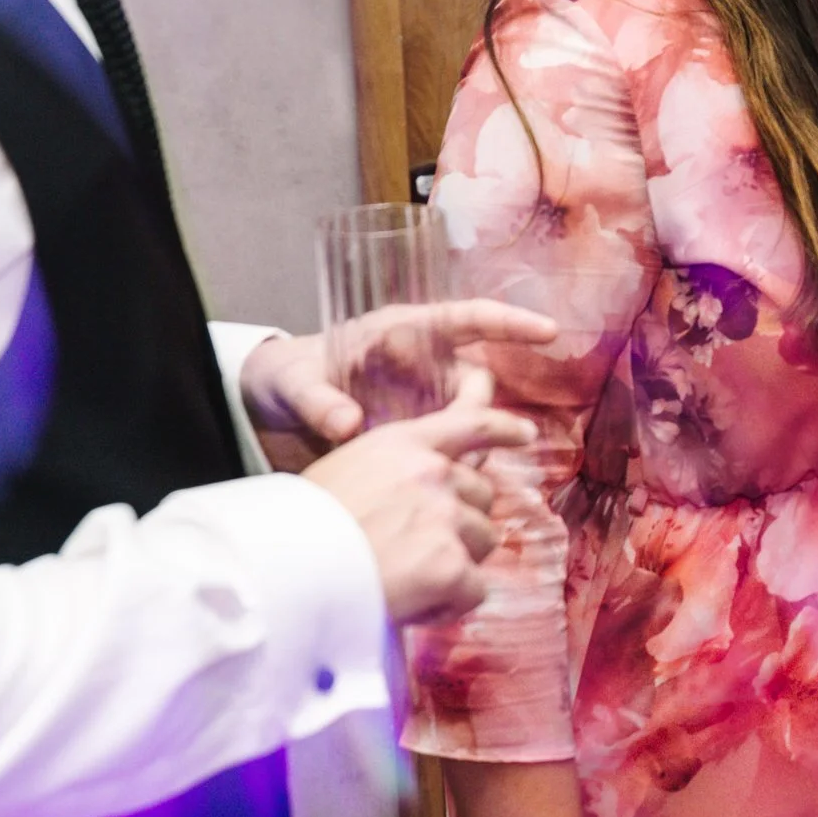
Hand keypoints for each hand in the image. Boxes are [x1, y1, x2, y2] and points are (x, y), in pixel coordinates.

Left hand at [241, 300, 557, 469]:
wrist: (269, 410)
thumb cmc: (284, 377)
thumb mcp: (293, 382)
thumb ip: (318, 401)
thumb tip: (348, 426)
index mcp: (403, 333)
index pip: (468, 320)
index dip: (510, 323)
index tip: (548, 332)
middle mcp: (423, 366)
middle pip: (476, 387)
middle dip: (480, 420)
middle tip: (460, 457)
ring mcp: (422, 402)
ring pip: (469, 425)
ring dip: (468, 452)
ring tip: (443, 482)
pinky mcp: (415, 435)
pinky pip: (450, 450)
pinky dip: (451, 470)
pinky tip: (438, 496)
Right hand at [302, 368, 540, 624]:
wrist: (278, 576)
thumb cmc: (295, 532)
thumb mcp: (342, 473)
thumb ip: (393, 475)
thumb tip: (431, 495)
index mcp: (402, 443)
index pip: (470, 423)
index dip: (503, 428)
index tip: (526, 433)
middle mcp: (432, 471)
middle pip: (482, 496)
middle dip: (460, 526)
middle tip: (415, 554)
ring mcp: (445, 516)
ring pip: (483, 543)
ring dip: (455, 566)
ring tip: (403, 580)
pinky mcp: (451, 564)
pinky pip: (474, 590)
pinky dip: (449, 606)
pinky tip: (410, 605)